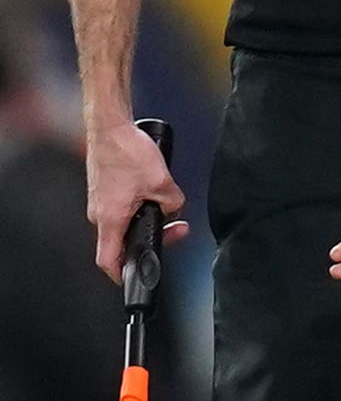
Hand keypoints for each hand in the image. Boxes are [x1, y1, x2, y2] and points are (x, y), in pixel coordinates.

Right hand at [86, 121, 188, 278]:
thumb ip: (172, 202)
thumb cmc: (126, 152)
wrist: (110, 127)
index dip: (121, 274)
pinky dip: (139, 203)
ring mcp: (100, 201)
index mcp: (110, 219)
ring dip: (147, 217)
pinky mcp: (104, 189)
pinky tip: (153, 190)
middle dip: (151, 238)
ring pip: (124, 221)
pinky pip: (122, 206)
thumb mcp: (162, 181)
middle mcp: (99, 214)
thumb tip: (175, 209)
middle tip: (175, 229)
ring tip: (166, 204)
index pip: (108, 260)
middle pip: (121, 240)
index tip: (135, 278)